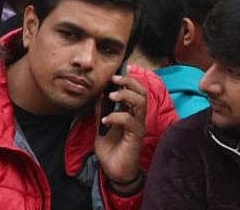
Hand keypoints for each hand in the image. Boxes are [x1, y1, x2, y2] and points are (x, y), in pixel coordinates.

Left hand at [94, 71, 148, 188]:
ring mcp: (137, 127)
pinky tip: (106, 120)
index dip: (130, 78)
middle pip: (141, 93)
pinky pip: (130, 122)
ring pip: (140, 103)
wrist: (114, 171)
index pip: (136, 90)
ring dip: (125, 96)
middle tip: (114, 79)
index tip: (123, 67)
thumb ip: (102, 110)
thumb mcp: (102, 125)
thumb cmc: (111, 148)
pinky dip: (117, 117)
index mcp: (130, 113)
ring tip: (111, 96)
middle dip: (128, 82)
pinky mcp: (135, 137)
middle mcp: (137, 118)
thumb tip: (98, 94)